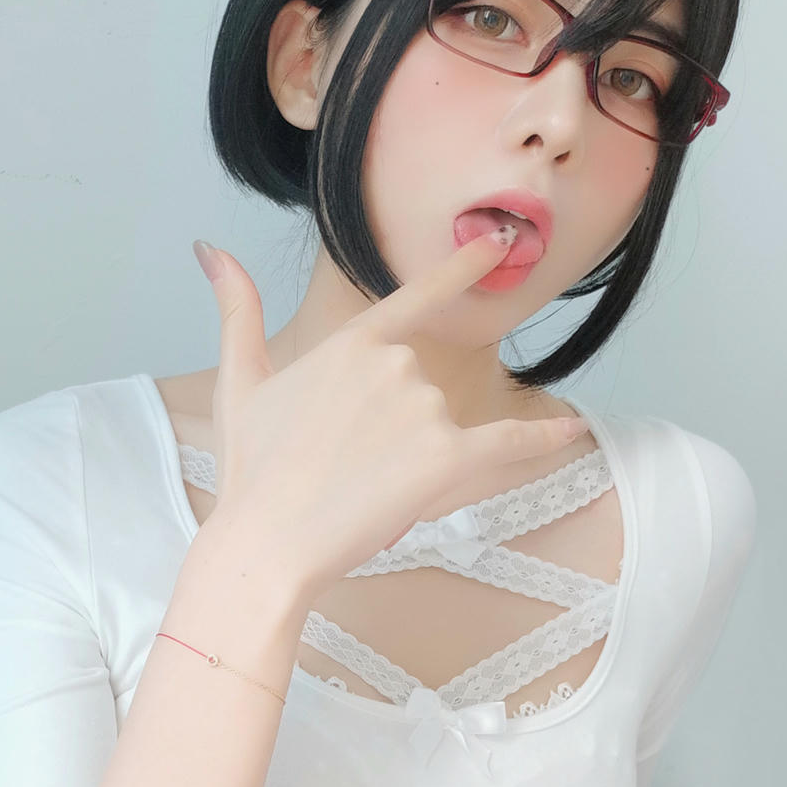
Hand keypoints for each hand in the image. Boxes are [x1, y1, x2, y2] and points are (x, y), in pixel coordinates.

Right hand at [191, 228, 590, 599]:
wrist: (266, 543)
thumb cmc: (251, 473)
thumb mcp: (240, 383)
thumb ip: (237, 311)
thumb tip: (211, 248)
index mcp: (351, 344)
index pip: (417, 298)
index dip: (459, 268)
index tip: (494, 243)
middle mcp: (395, 365)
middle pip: (419, 391)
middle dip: (391, 430)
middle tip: (339, 472)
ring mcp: (423, 410)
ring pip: (441, 428)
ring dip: (414, 460)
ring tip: (359, 492)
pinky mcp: (446, 459)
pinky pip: (509, 444)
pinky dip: (543, 439)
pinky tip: (574, 432)